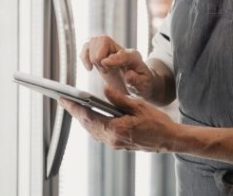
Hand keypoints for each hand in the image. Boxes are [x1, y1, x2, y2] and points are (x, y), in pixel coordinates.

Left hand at [59, 86, 176, 152]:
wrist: (169, 139)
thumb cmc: (157, 122)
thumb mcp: (138, 105)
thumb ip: (119, 98)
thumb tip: (104, 89)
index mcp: (116, 129)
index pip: (89, 117)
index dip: (74, 107)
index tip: (63, 99)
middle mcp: (112, 139)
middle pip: (87, 125)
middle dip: (75, 112)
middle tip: (63, 100)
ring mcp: (114, 143)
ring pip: (92, 130)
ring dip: (82, 118)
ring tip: (73, 106)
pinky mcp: (117, 143)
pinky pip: (99, 133)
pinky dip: (92, 123)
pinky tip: (89, 115)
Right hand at [80, 36, 154, 98]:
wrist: (137, 82)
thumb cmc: (141, 83)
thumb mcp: (143, 86)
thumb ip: (136, 81)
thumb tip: (128, 75)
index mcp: (134, 57)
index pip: (123, 53)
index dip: (113, 58)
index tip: (105, 64)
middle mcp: (120, 49)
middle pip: (103, 40)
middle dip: (99, 57)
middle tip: (105, 71)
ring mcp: (109, 48)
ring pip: (93, 41)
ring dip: (92, 57)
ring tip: (100, 69)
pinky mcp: (100, 52)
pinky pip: (87, 46)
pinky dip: (84, 56)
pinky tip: (89, 68)